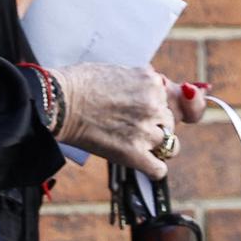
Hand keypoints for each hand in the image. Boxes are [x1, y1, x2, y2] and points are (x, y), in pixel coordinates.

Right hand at [54, 64, 204, 179]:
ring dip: (154, 146)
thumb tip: (179, 91)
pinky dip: (154, 169)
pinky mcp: (133, 152)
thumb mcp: (122, 71)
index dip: (176, 106)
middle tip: (129, 124)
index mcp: (153, 82)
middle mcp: (154, 104)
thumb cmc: (83, 84)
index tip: (173, 109)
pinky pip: (159, 168)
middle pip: (171, 122)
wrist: (59, 102)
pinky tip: (143, 163)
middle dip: (156, 125)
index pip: (181, 98)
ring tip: (130, 140)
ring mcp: (145, 129)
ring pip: (169, 145)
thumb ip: (148, 83)